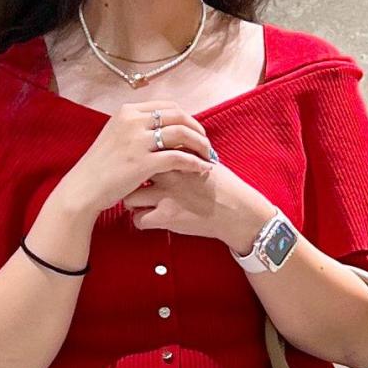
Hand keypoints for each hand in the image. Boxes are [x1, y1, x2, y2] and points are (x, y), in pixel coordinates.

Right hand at [58, 97, 215, 219]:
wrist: (83, 188)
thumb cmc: (99, 168)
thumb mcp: (114, 137)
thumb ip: (134, 128)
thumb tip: (157, 126)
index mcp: (127, 111)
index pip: (167, 106)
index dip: (186, 118)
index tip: (194, 131)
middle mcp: (133, 121)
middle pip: (178, 116)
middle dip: (197, 129)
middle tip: (206, 144)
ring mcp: (138, 141)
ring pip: (181, 134)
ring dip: (200, 144)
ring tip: (208, 157)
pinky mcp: (143, 162)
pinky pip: (178, 157)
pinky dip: (194, 162)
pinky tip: (202, 169)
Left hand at [124, 155, 271, 249]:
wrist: (237, 210)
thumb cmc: (224, 186)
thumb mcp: (205, 160)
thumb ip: (184, 152)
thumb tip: (170, 147)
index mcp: (177, 155)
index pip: (146, 150)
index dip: (139, 158)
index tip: (139, 165)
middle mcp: (168, 172)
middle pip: (132, 171)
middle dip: (130, 179)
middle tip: (133, 185)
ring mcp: (165, 195)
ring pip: (130, 196)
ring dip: (132, 201)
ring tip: (141, 204)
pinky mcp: (166, 216)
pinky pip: (138, 220)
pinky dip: (140, 221)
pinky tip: (149, 219)